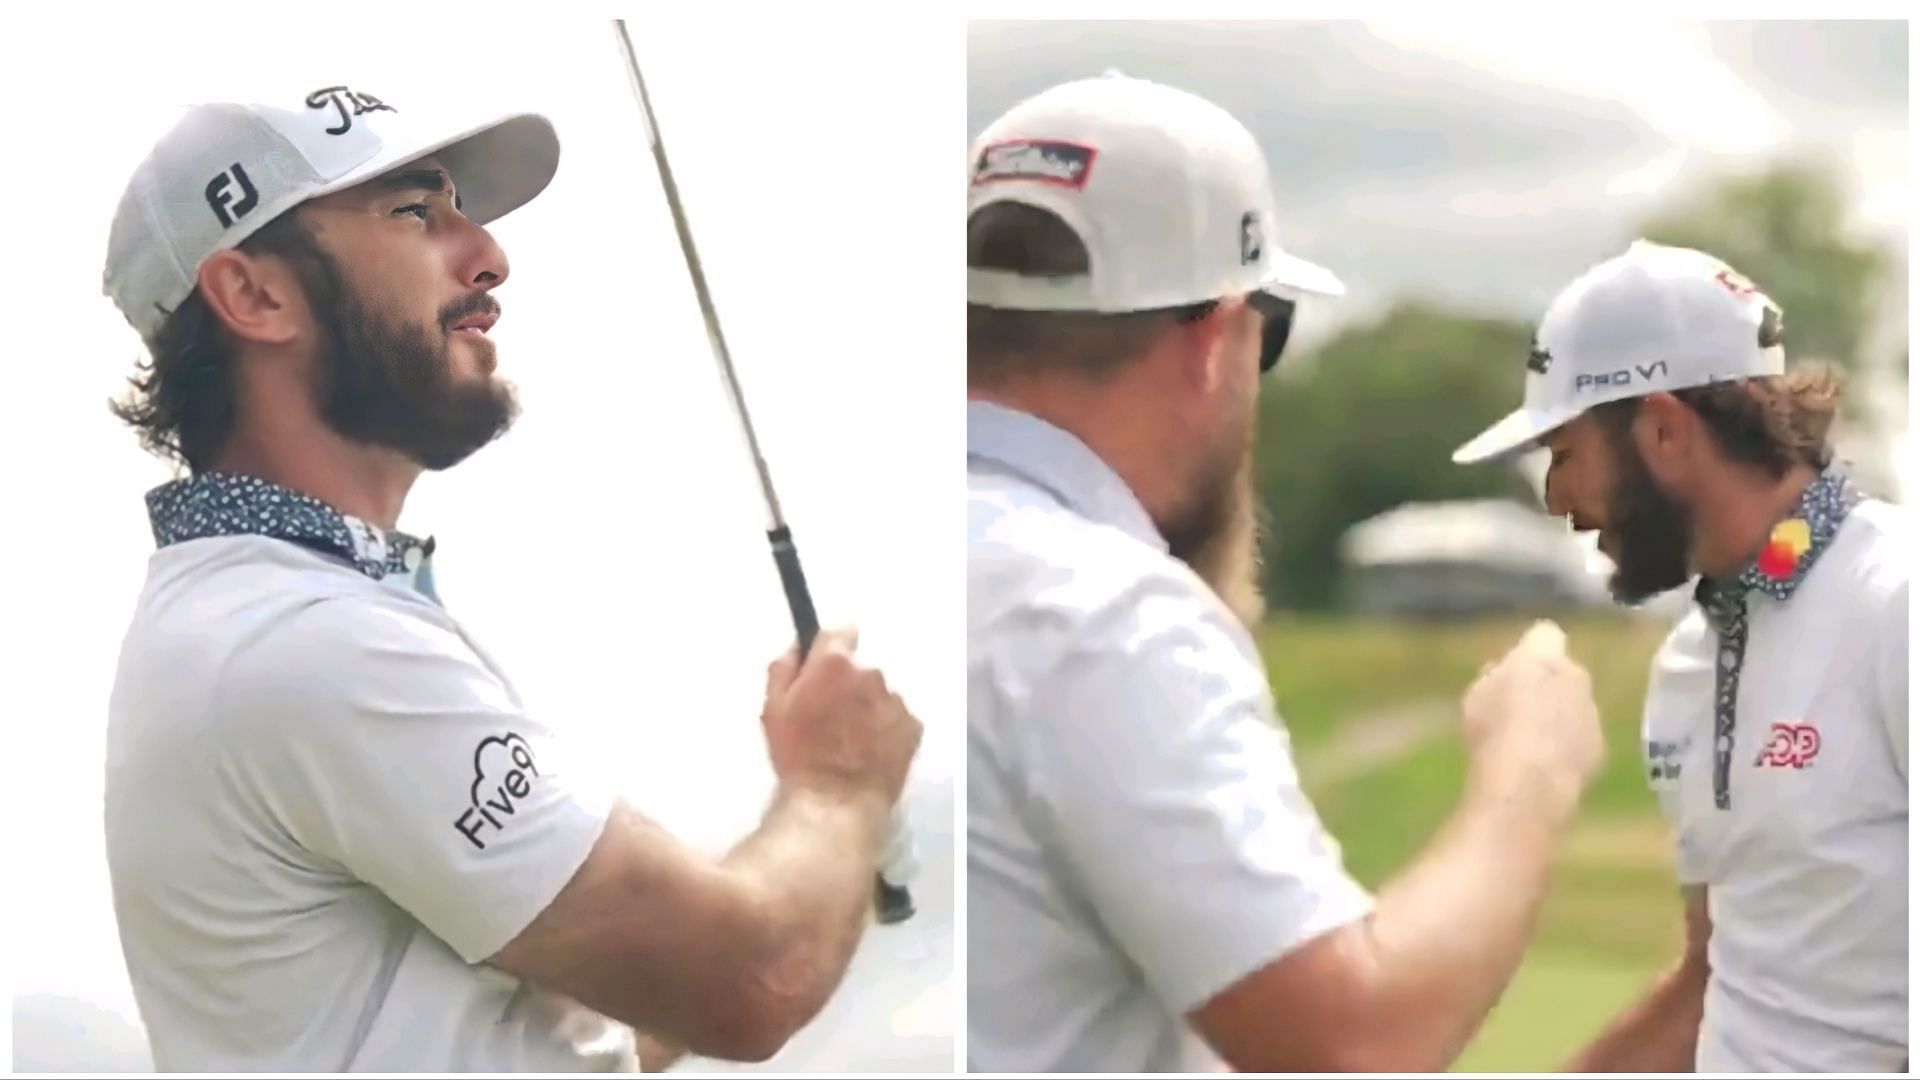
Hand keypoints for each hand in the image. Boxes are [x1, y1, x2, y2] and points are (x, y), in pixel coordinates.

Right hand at [760, 627, 922, 807]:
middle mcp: (871, 673)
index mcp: (836, 663)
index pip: (841, 631)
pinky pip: (897, 717)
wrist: (835, 801)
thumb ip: (783, 668)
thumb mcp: (773, 708)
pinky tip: (870, 750)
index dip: (832, 648)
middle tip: (833, 714)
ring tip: (852, 738)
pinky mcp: (913, 727)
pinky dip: (886, 728)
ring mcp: (895, 700)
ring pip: (880, 693)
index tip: (826, 667)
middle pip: (861, 667)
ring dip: (868, 707)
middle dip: (849, 683)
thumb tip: (797, 650)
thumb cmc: (799, 755)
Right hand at [1460, 620, 1602, 819]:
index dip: (1530, 649)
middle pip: (1564, 672)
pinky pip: (1581, 738)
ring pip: (1576, 706)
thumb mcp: (1476, 696)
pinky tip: (1545, 767)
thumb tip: (1504, 675)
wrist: (1528, 781)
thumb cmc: (1493, 730)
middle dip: (1547, 685)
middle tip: (1518, 709)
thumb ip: (1495, 678)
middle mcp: (1577, 676)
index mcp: (1544, 656)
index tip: (1514, 668)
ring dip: (1559, 718)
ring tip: (1530, 745)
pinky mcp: (1599, 747)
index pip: (1545, 634)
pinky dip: (1567, 747)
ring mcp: (1592, 713)